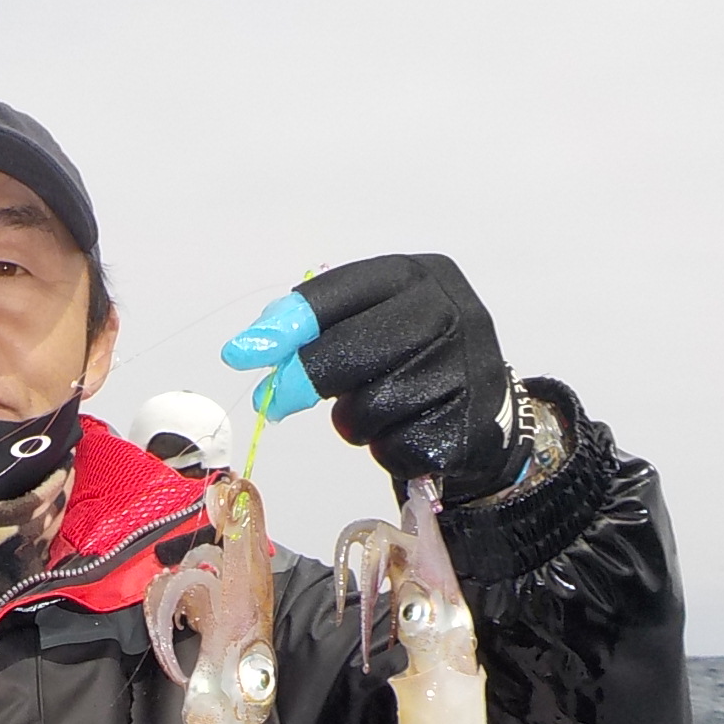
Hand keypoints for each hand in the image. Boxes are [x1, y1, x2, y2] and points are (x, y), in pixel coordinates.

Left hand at [221, 255, 523, 500]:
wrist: (482, 414)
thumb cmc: (410, 363)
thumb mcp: (374, 325)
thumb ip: (320, 327)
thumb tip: (255, 342)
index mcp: (419, 275)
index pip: (339, 294)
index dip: (286, 326)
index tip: (240, 353)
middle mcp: (450, 312)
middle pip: (350, 350)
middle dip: (302, 381)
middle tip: (274, 400)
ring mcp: (465, 368)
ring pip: (369, 406)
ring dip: (353, 421)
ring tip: (374, 411)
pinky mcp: (466, 424)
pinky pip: (394, 446)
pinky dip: (384, 448)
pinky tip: (404, 431)